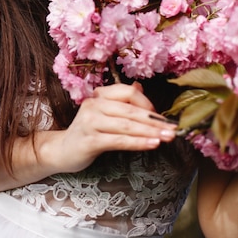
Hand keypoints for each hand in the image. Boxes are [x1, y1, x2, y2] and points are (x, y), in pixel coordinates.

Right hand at [55, 82, 176, 173]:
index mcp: (99, 95)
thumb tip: (139, 86)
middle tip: (174, 129)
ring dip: (151, 131)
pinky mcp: (90, 140)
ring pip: (127, 125)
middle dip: (155, 120)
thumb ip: (121, 101)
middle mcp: (93, 105)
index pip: (128, 92)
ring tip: (168, 137)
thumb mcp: (104, 114)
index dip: (147, 103)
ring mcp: (90, 122)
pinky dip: (138, 142)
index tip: (160, 117)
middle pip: (131, 109)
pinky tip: (153, 144)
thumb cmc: (88, 132)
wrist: (63, 150)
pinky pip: (119, 140)